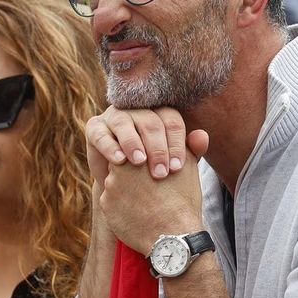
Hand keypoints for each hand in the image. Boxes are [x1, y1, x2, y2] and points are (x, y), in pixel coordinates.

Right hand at [84, 106, 199, 183]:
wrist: (122, 187)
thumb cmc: (152, 171)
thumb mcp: (171, 162)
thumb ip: (189, 150)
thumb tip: (203, 137)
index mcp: (160, 114)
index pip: (172, 120)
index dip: (176, 143)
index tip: (177, 167)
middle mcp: (137, 110)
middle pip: (150, 122)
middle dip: (157, 148)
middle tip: (161, 172)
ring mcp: (114, 116)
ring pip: (124, 123)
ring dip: (133, 143)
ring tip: (139, 162)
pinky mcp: (95, 127)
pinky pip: (101, 133)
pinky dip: (110, 146)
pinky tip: (119, 161)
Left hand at [96, 132, 209, 256]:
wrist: (173, 236)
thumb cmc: (183, 200)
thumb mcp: (189, 168)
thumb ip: (188, 147)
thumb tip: (199, 133)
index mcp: (139, 151)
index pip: (137, 148)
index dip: (147, 160)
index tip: (156, 173)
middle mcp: (119, 165)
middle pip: (124, 164)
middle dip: (134, 174)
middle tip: (151, 188)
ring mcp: (110, 185)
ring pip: (116, 183)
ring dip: (127, 190)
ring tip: (146, 202)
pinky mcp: (105, 205)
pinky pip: (111, 202)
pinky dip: (121, 207)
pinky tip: (137, 214)